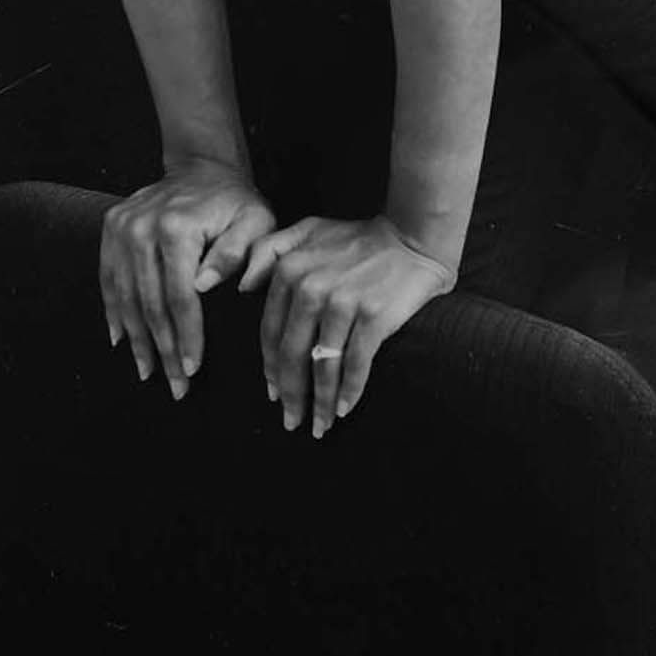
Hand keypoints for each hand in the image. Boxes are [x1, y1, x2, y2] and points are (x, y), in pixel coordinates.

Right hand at [100, 159, 278, 399]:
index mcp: (178, 228)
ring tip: (148, 372)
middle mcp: (142, 227)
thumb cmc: (235, 202)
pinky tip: (121, 341)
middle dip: (162, 349)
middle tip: (174, 386)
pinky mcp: (110, 229)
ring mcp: (121, 228)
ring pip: (125, 296)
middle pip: (149, 303)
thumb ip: (237, 253)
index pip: (180, 296)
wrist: (202, 167)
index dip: (186, 336)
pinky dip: (115, 313)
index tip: (192, 369)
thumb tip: (204, 285)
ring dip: (136, 340)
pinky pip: (108, 279)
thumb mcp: (254, 222)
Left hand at [236, 213, 455, 436]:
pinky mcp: (373, 317)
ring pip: (322, 366)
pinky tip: (344, 409)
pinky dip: (348, 391)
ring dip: (319, 402)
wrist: (413, 237)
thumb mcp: (307, 230)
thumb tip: (241, 287)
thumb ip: (269, 250)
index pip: (270, 333)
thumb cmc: (358, 238)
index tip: (273, 394)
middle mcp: (312, 287)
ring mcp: (343, 303)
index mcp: (290, 270)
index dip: (270, 369)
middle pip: (292, 355)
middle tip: (291, 421)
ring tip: (319, 425)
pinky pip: (355, 364)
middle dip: (290, 395)